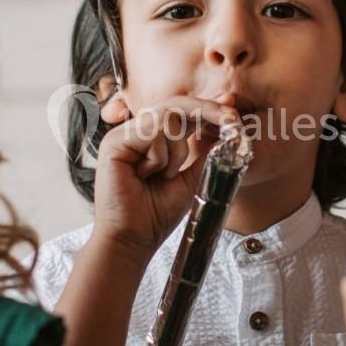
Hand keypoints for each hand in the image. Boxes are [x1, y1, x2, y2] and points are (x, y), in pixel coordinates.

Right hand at [90, 96, 237, 261]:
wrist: (133, 240)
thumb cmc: (155, 215)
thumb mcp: (191, 179)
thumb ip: (204, 153)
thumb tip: (226, 131)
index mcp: (149, 139)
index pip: (179, 112)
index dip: (206, 109)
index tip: (233, 113)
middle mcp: (133, 132)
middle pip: (173, 105)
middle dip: (206, 111)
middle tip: (231, 119)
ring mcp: (120, 136)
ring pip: (166, 120)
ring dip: (177, 152)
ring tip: (164, 175)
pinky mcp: (113, 144)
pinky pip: (152, 135)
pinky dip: (160, 158)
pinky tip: (146, 176)